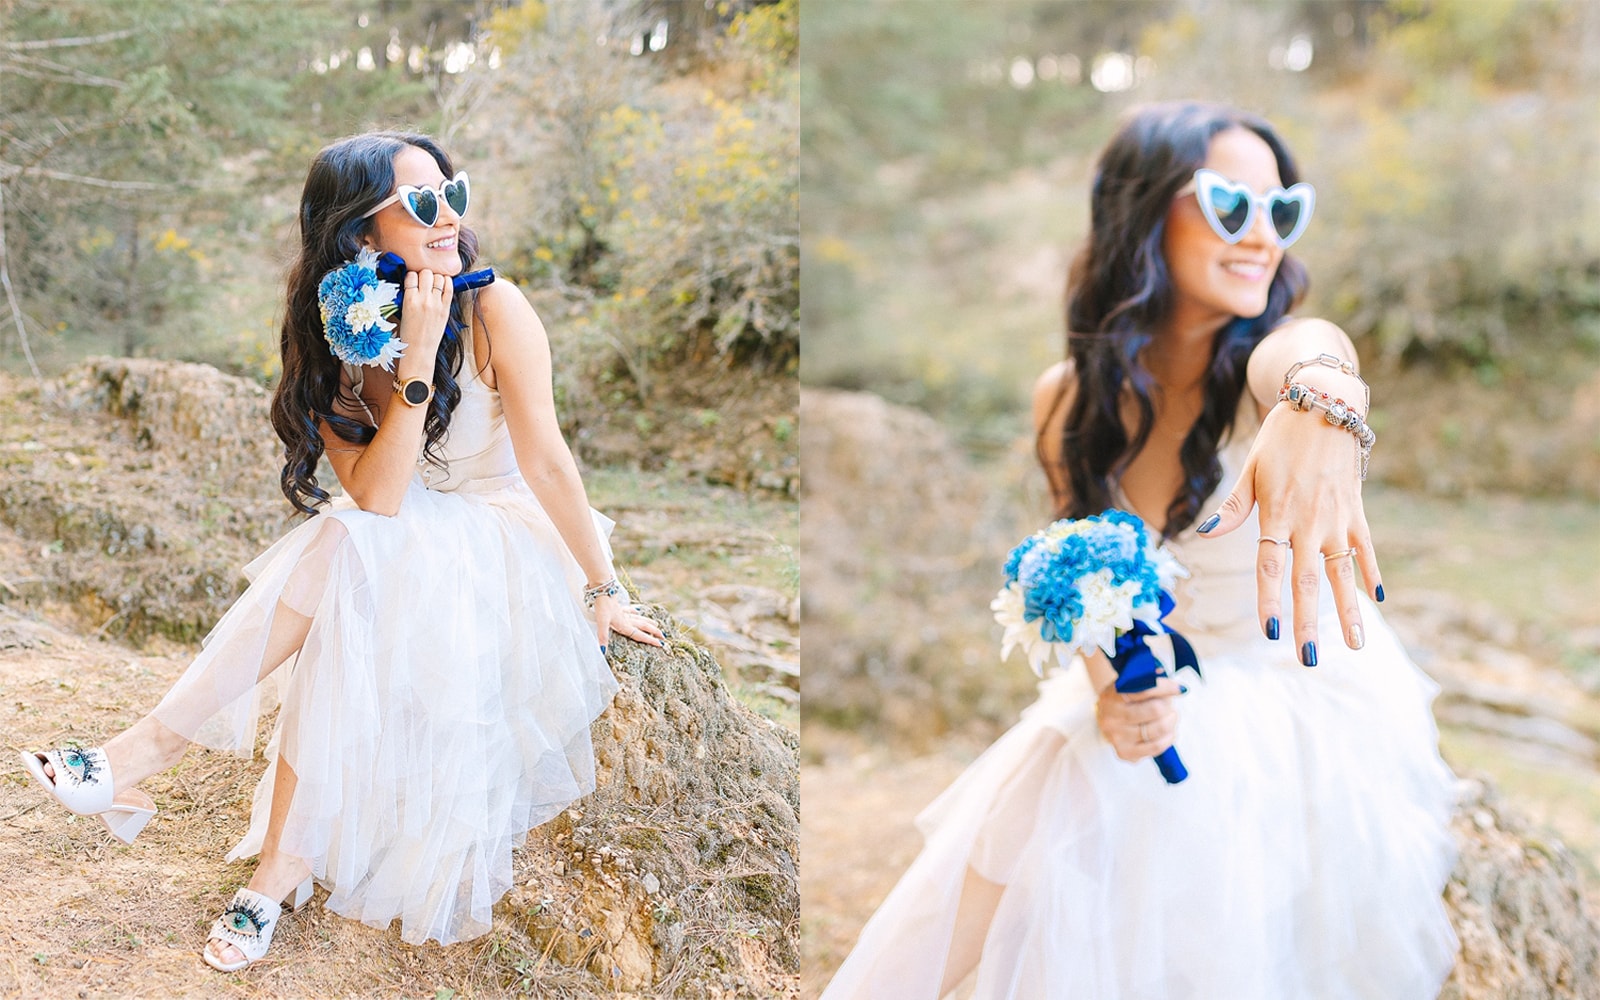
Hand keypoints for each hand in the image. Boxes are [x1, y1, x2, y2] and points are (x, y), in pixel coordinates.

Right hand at [394, 267, 452, 375]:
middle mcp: (423, 300)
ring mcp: (436, 304)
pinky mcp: (446, 309)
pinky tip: (444, 284)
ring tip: (434, 283)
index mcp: (409, 300)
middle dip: (424, 274)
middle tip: (424, 281)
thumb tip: (415, 280)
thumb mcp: (403, 310)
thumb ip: (409, 295)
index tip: (413, 280)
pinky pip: (450, 288)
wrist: (419, 349)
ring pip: (439, 277)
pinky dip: (447, 282)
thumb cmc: (409, 332)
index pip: (411, 275)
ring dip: (436, 277)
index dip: (412, 275)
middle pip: (426, 273)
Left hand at [593, 592, 665, 652]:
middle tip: (663, 636)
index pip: (639, 635)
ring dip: (648, 622)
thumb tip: (602, 651)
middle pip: (643, 626)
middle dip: (654, 632)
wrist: (601, 590)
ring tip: (656, 624)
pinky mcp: (618, 607)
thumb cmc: (602, 606)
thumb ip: (603, 637)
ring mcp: (623, 613)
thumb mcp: (602, 622)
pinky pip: (629, 610)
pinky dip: (634, 611)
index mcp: (623, 625)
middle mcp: (626, 619)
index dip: (650, 640)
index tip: (660, 644)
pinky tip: (637, 610)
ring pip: (639, 618)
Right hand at [1095, 676, 1181, 761]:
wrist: (1106, 720)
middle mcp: (1111, 718)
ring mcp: (1117, 737)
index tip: (1180, 688)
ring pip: (1158, 730)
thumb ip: (1144, 678)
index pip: (1144, 689)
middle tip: (1170, 704)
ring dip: (1171, 721)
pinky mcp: (1125, 753)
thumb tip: (1160, 672)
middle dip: (1169, 706)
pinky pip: (1156, 747)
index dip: (1166, 687)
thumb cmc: (1122, 700)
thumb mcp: (1127, 684)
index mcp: (1111, 696)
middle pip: (1155, 710)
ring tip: (1171, 717)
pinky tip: (1169, 732)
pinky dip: (1169, 738)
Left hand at [1199, 382, 1381, 663]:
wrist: (1325, 405)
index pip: (1270, 565)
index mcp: (1276, 513)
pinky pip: (1365, 547)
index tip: (1269, 631)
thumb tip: (1203, 533)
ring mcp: (1336, 518)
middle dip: (1307, 622)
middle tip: (1308, 658)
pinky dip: (1371, 572)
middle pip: (1306, 580)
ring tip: (1353, 645)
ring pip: (1342, 573)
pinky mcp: (1356, 510)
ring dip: (1348, 611)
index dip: (1269, 599)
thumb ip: (1232, 506)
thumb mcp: (1250, 468)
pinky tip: (1377, 599)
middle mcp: (1308, 521)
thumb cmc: (1279, 439)